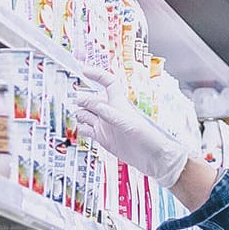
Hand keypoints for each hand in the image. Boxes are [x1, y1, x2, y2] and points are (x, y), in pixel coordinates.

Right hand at [74, 67, 193, 189]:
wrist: (152, 158)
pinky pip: (87, 130)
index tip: (84, 71)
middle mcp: (110, 113)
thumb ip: (110, 114)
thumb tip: (93, 104)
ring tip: (76, 115)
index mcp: (119, 104)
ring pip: (87, 115)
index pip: (107, 83)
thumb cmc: (147, 138)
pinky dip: (80, 128)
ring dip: (80, 114)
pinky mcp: (103, 138)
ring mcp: (105, 125)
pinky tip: (78, 129)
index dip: (97, 75)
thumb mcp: (128, 124)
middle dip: (83, 98)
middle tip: (76, 101)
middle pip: (92, 100)